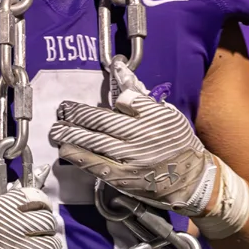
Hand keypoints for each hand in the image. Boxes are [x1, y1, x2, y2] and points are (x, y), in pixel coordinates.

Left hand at [49, 59, 215, 213]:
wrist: (191, 180)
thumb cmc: (178, 144)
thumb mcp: (166, 114)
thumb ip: (140, 94)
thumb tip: (119, 69)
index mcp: (155, 117)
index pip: (127, 99)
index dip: (109, 95)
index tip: (97, 96)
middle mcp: (142, 136)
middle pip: (102, 120)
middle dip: (78, 114)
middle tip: (63, 109)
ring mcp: (131, 158)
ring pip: (95, 141)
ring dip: (72, 133)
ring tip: (57, 128)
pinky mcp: (124, 177)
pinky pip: (96, 164)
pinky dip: (78, 156)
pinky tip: (66, 149)